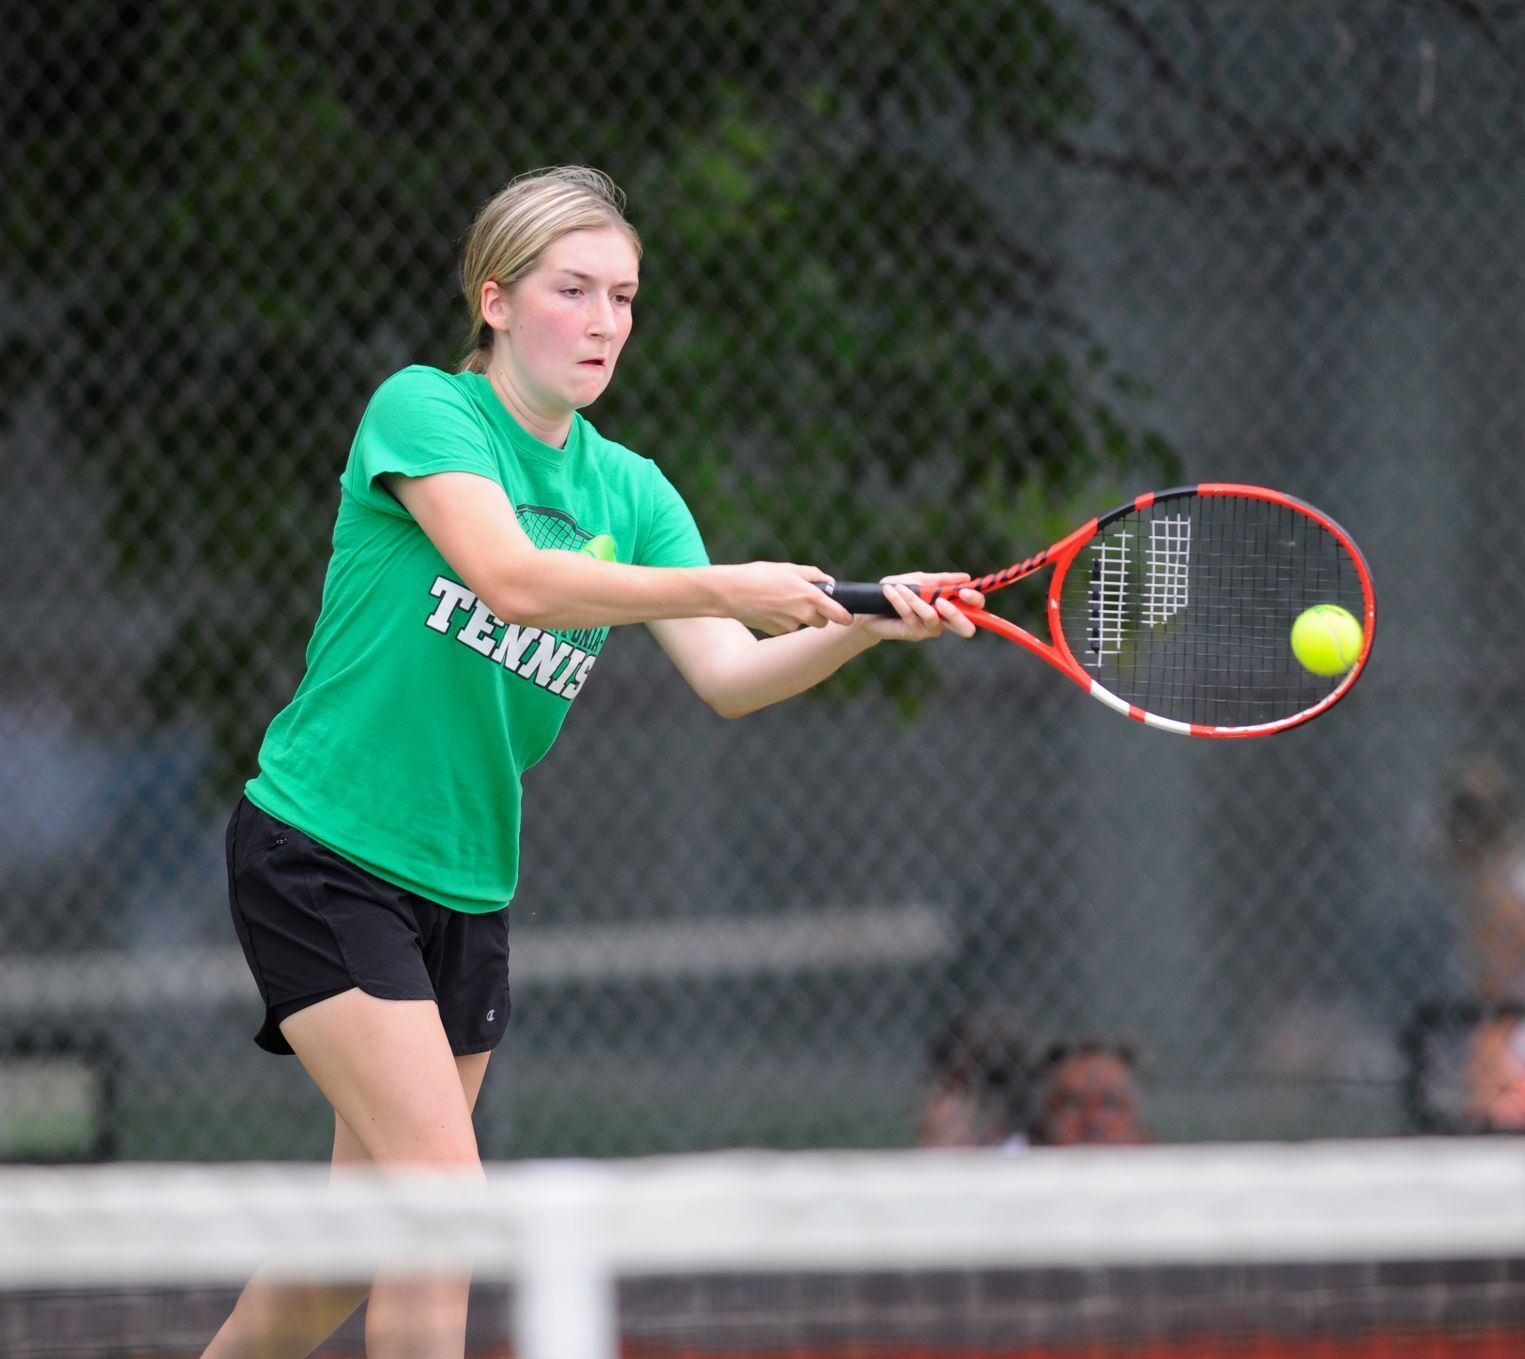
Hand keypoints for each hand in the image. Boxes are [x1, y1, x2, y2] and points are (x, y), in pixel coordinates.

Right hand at [725, 562, 853, 634]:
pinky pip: (786, 627)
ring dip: (798, 616)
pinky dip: (782, 619)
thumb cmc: (759, 575)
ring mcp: (789, 625)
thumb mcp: (789, 568)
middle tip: (804, 600)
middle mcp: (803, 614)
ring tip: (780, 600)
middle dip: (818, 614)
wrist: (731, 592)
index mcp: (810, 596)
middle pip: (822, 622)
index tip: (847, 617)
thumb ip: (813, 575)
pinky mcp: (776, 631)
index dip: (845, 616)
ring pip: (802, 624)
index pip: (838, 614)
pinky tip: (769, 608)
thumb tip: (829, 581)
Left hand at [860, 572, 983, 641]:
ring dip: (915, 600)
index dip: (975, 601)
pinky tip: (890, 591)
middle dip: (957, 614)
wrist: (870, 609)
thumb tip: (965, 577)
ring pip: (932, 617)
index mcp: (950, 606)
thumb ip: (940, 580)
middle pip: (965, 627)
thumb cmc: (897, 592)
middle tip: (942, 601)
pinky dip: (900, 600)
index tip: (964, 590)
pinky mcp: (913, 633)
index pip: (974, 608)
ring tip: (899, 587)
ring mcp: (929, 629)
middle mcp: (943, 621)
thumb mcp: (918, 581)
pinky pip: (911, 616)